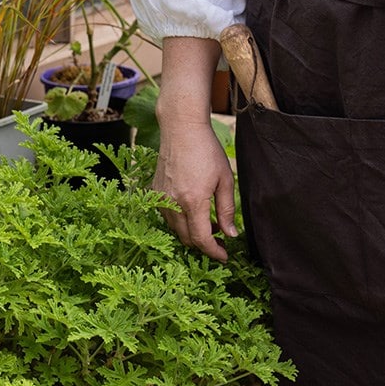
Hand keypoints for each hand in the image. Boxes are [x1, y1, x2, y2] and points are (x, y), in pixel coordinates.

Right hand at [153, 121, 236, 261]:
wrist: (181, 129)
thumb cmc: (206, 151)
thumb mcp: (225, 180)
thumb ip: (227, 210)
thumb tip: (231, 235)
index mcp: (192, 201)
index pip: (201, 239)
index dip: (214, 252)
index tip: (224, 256)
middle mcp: (172, 203)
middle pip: (187, 238)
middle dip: (204, 243)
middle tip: (220, 235)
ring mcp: (160, 198)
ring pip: (175, 229)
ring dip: (192, 231)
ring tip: (209, 220)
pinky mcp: (153, 192)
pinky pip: (166, 216)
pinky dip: (180, 220)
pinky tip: (193, 209)